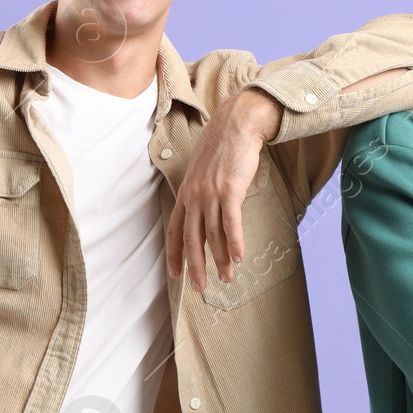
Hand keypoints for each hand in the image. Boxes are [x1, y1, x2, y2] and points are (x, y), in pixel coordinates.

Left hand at [166, 88, 281, 290]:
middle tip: (199, 288)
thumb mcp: (203, 171)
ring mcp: (211, 193)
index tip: (176, 275)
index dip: (174, 255)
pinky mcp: (230, 190)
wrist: (237, 124)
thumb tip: (206, 212)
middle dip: (194, 266)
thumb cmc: (223, 147)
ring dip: (220, 260)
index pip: (174, 230)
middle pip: (191, 239)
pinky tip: (238, 258)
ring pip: (212, 235)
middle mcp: (194, 196)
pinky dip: (234, 243)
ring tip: (227, 278)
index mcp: (186, 193)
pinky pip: (231, 223)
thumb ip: (201, 192)